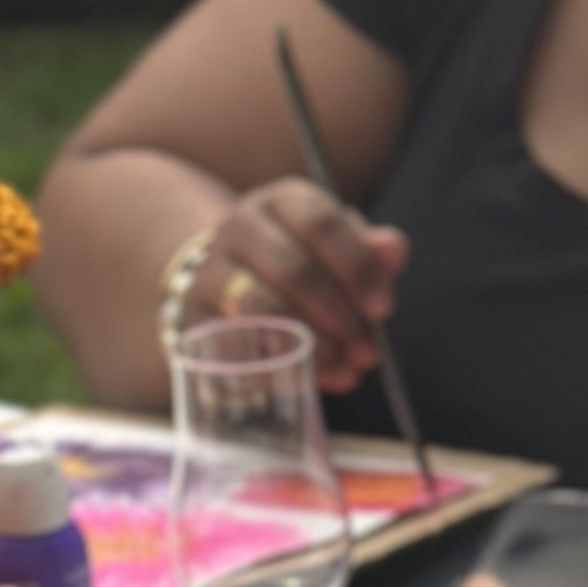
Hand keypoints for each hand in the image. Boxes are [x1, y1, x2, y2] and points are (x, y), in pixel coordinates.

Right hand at [182, 182, 407, 393]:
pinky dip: (271, 370)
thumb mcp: (335, 252)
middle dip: (337, 316)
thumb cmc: (296, 266)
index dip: (357, 266)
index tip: (383, 309)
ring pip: (259, 306)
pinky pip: (233, 347)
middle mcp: (240, 226)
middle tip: (367, 355)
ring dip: (308, 345)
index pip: (321, 222)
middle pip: (293, 268)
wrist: (224, 281)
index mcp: (281, 201)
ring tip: (343, 374)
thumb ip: (367, 252)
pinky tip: (301, 384)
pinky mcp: (193, 317)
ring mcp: (211, 270)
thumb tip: (394, 250)